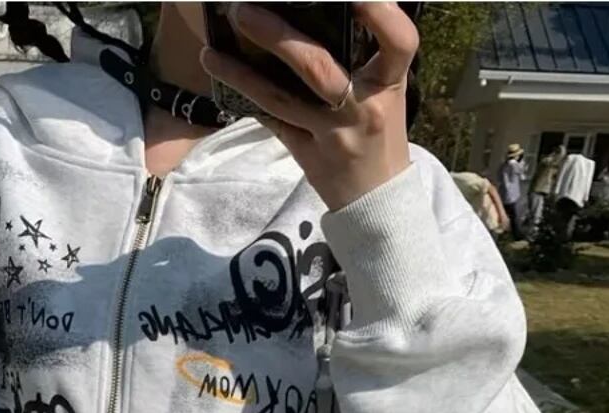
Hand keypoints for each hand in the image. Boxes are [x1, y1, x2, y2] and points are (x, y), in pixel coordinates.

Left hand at [200, 2, 417, 211]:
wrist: (376, 197)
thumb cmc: (380, 130)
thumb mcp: (387, 90)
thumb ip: (365, 54)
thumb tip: (323, 9)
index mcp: (389, 84)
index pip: (399, 43)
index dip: (383, 15)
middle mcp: (361, 109)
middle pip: (317, 68)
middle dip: (277, 36)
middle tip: (242, 10)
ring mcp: (332, 135)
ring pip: (280, 100)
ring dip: (241, 74)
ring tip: (210, 53)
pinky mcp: (308, 156)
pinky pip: (273, 123)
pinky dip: (248, 101)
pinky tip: (223, 81)